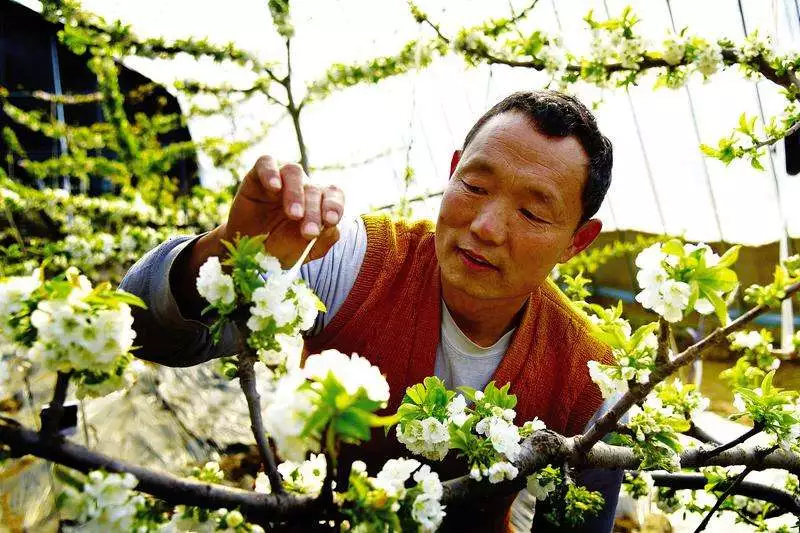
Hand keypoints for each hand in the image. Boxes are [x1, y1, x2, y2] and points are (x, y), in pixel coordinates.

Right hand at [174, 156, 343, 317]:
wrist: (248, 253)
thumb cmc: (280, 249)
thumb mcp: (305, 251)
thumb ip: (324, 240)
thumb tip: (333, 227)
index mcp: (319, 202)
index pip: (333, 195)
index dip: (334, 206)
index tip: (331, 221)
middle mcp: (302, 187)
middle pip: (313, 189)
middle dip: (313, 212)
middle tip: (309, 233)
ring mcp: (280, 179)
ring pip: (294, 172)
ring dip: (296, 193)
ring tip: (294, 215)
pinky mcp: (256, 176)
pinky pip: (265, 163)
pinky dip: (270, 172)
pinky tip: (274, 187)